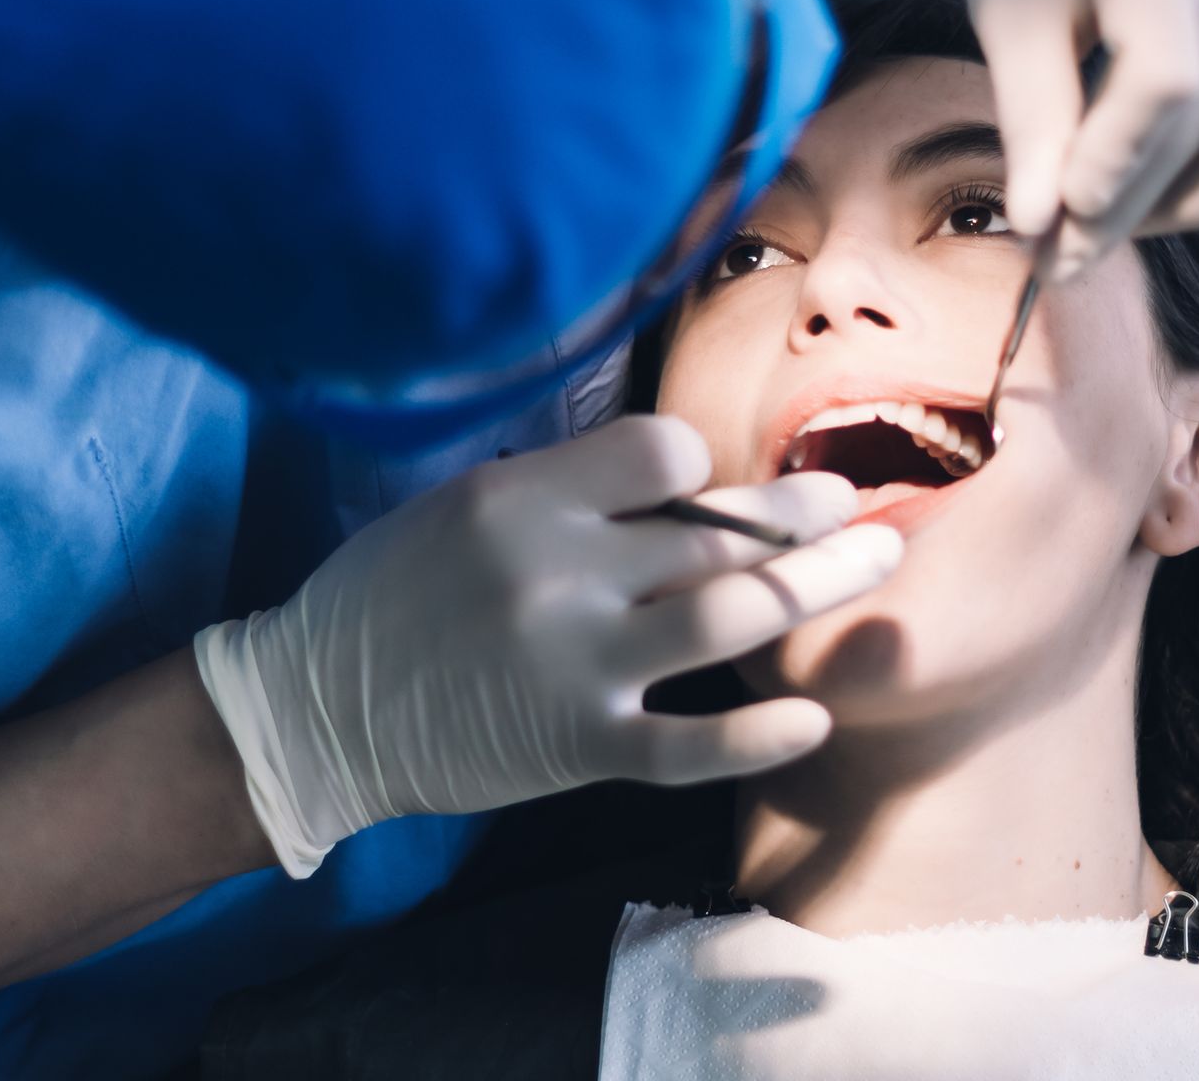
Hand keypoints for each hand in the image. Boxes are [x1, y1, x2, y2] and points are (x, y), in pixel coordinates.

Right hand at [194, 415, 899, 876]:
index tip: (714, 486)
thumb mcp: (466, 503)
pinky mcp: (578, 747)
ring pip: (727, 618)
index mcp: (525, 498)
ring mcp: (575, 664)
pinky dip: (756, 735)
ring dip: (817, 589)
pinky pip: (687, 744)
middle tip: (858, 506)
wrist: (319, 709)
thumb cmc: (396, 593)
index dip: (704, 466)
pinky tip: (816, 717)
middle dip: (802, 517)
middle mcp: (559, 572)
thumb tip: (691, 472)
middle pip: (715, 532)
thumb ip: (571, 487)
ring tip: (879, 562)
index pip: (664, 452)